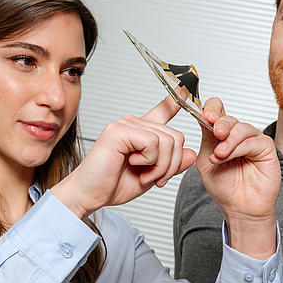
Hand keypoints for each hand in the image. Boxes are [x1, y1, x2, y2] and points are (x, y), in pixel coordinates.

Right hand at [51, 97, 195, 216]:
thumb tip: (192, 153)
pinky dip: (149, 160)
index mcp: (141, 132)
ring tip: (144, 173)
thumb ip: (172, 164)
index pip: (163, 111)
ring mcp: (126, 124)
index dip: (176, 100)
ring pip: (167, 140)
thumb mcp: (152, 176)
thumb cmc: (113, 184)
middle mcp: (134, 124)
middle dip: (171, 164)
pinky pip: (153, 142)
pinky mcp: (119, 131)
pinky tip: (132, 163)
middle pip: (175, 136)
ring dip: (161, 165)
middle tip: (155, 178)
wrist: (90, 195)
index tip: (186, 88)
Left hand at [196, 98, 280, 258]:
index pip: (217, 111)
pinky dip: (238, 148)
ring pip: (240, 128)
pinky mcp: (265, 148)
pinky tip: (227, 157)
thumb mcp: (205, 161)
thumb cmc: (224, 186)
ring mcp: (251, 139)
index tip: (205, 115)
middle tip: (214, 134)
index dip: (211, 108)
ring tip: (219, 155)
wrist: (239, 207)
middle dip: (219, 124)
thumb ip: (206, 141)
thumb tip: (204, 119)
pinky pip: (252, 141)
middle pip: (228, 118)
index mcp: (221, 134)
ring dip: (228, 140)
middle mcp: (236, 134)